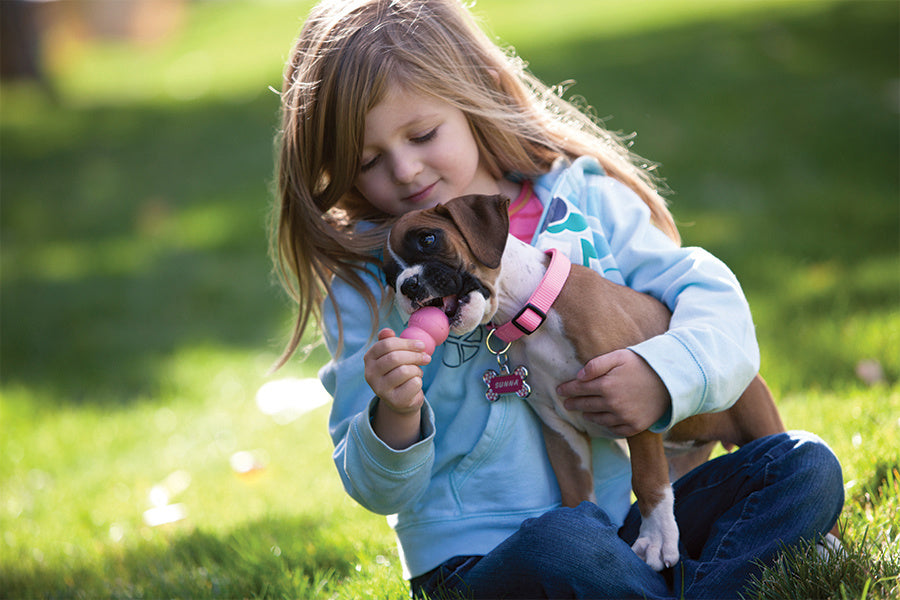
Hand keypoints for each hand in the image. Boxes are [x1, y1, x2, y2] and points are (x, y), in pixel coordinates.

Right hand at [364, 328, 431, 447]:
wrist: (400, 400)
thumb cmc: (398, 371)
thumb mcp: (393, 354)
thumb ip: (389, 341)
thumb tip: (386, 331)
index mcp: (369, 358)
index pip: (386, 344)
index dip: (407, 343)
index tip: (421, 345)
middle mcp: (370, 374)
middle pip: (395, 357)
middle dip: (414, 355)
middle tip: (426, 357)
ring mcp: (380, 389)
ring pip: (405, 371)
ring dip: (417, 370)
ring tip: (417, 372)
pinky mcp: (393, 400)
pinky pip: (413, 384)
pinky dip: (418, 381)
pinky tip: (414, 384)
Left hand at [556, 349, 670, 436]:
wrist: (672, 380)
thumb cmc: (644, 364)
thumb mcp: (619, 356)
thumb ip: (596, 365)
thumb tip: (578, 376)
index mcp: (606, 385)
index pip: (579, 389)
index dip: (567, 389)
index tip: (559, 390)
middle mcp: (612, 404)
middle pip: (585, 405)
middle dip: (573, 403)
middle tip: (566, 403)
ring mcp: (623, 417)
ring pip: (597, 419)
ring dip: (587, 415)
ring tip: (583, 412)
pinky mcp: (634, 426)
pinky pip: (614, 429)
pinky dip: (606, 425)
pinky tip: (602, 421)